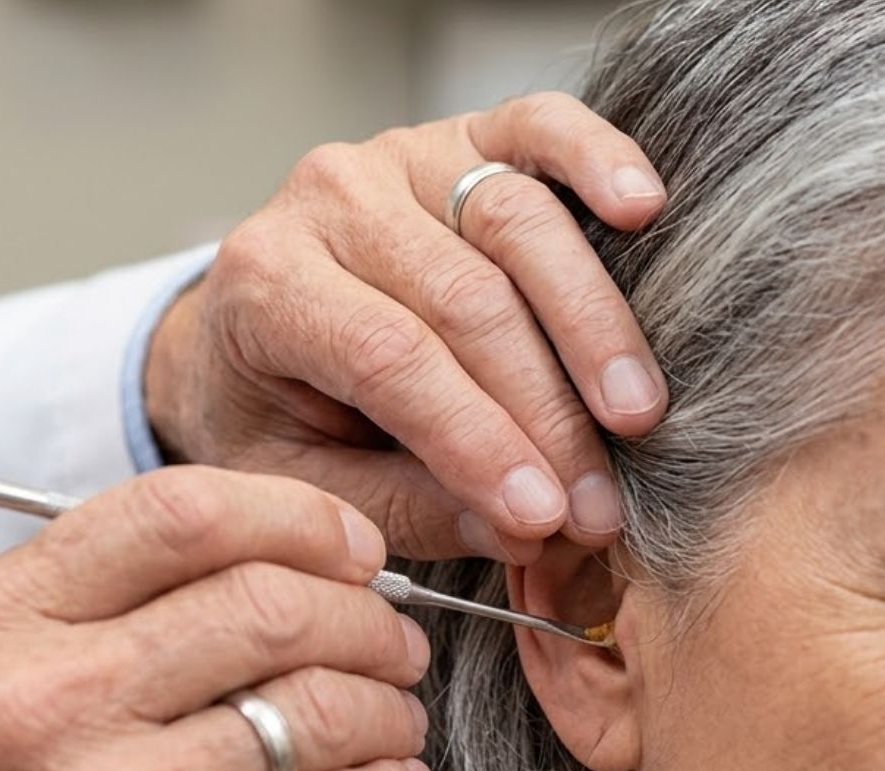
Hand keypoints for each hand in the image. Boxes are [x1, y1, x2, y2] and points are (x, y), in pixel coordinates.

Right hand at [0, 467, 429, 770]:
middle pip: (271, 604)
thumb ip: (101, 614)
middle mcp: (43, 708)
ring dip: (390, 706)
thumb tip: (278, 561)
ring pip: (325, 704)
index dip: (296, 517)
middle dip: (367, 617)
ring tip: (393, 716)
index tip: (349, 547)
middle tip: (393, 638)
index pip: (177, 514)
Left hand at [145, 91, 667, 564]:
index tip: (542, 518)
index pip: (389, 359)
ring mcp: (398, 157)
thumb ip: (401, 505)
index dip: (476, 440)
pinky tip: (644, 209)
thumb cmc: (268, 411)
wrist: (240, 328)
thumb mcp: (304, 481)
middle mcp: (329, 201)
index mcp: (268, 285)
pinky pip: (535, 127)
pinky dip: (595, 157)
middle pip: (466, 299)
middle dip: (546, 412)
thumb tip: (520, 529)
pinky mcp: (457, 138)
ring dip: (591, 322)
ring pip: (515, 220)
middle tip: (598, 504)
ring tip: (636, 413)